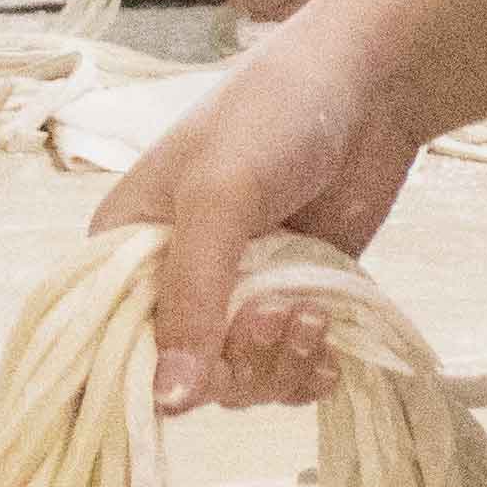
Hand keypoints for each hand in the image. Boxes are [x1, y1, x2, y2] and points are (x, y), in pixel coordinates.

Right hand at [94, 7, 421, 412]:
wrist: (369, 85)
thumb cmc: (274, 116)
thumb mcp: (220, 196)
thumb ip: (192, 295)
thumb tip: (169, 402)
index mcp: (127, 248)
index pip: (116, 346)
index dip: (160, 372)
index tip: (215, 358)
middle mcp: (173, 279)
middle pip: (186, 375)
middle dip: (239, 364)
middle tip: (282, 316)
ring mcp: (234, 293)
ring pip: (241, 380)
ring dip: (280, 366)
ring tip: (314, 317)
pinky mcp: (288, 300)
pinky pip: (285, 371)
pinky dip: (307, 372)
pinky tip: (330, 351)